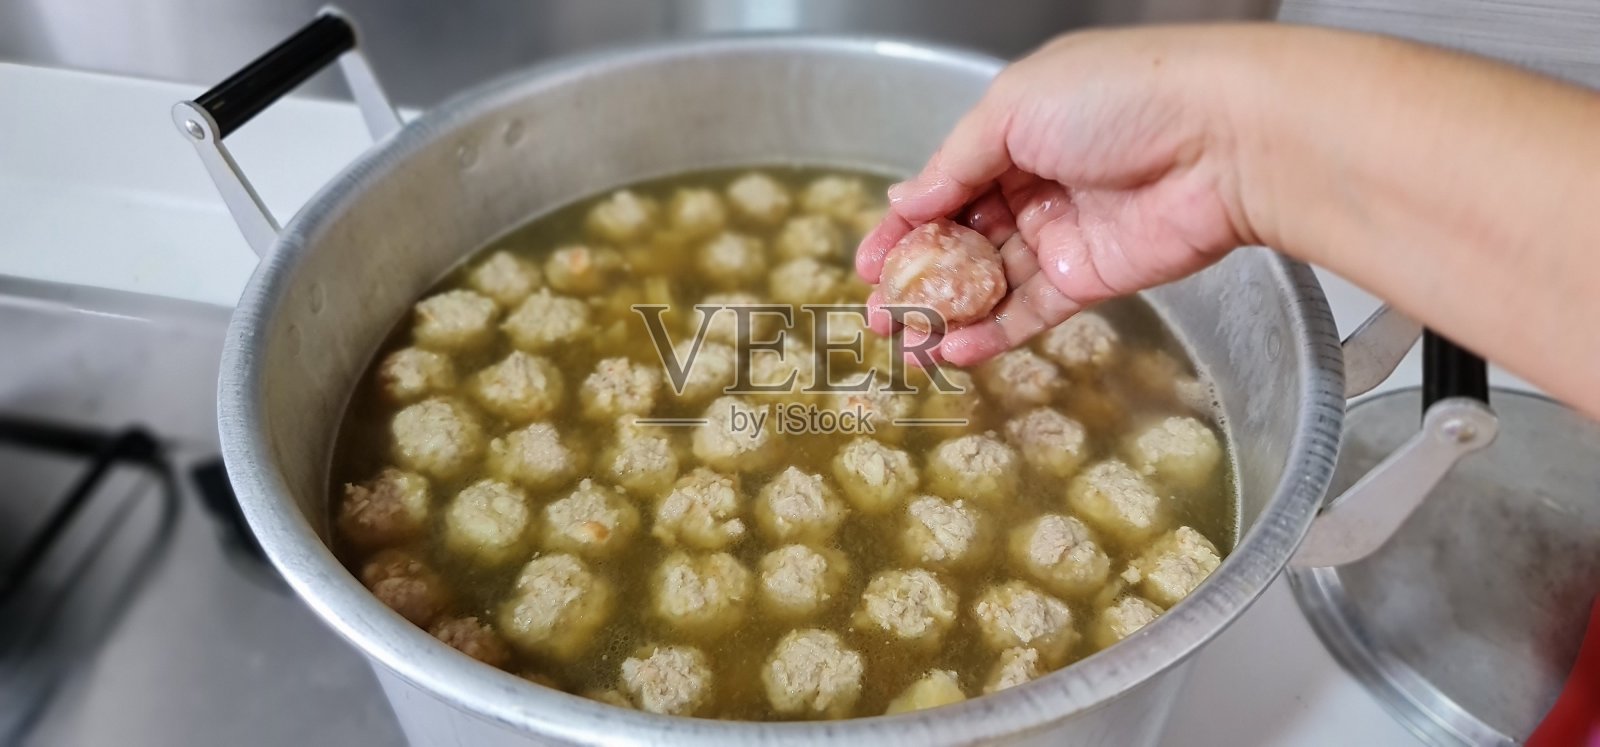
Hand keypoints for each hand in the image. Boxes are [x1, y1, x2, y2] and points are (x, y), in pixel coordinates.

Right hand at [857, 27, 1259, 365]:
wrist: (1225, 140)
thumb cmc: (1123, 98)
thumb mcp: (1013, 109)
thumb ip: (954, 163)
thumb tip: (905, 202)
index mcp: (1017, 129)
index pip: (944, 185)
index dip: (903, 225)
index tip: (866, 264)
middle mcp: (1038, 181)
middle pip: (961, 239)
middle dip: (914, 277)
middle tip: (877, 314)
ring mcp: (1063, 234)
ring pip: (989, 282)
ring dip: (944, 313)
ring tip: (902, 342)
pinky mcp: (1091, 279)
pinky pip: (1029, 312)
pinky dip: (989, 333)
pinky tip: (951, 349)